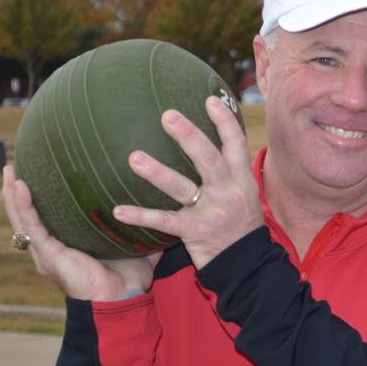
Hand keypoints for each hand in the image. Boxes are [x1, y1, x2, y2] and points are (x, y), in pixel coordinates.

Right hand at [3, 165, 157, 300]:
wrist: (124, 301)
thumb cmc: (129, 278)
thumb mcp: (136, 245)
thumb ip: (143, 227)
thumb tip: (162, 205)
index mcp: (67, 244)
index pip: (47, 216)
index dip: (40, 197)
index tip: (38, 170)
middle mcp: (51, 247)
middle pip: (28, 214)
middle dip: (18, 190)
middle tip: (13, 164)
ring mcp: (47, 252)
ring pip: (22, 218)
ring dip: (13, 193)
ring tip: (8, 169)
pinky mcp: (49, 255)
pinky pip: (32, 227)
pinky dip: (24, 206)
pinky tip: (20, 187)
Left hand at [112, 96, 263, 269]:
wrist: (248, 266)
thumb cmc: (241, 226)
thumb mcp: (244, 195)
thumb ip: (229, 171)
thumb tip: (207, 142)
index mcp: (242, 180)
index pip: (236, 145)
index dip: (224, 122)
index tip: (208, 100)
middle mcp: (229, 193)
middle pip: (209, 159)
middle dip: (189, 136)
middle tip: (168, 116)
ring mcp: (212, 213)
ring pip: (183, 188)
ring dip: (157, 172)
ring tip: (134, 158)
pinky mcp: (195, 232)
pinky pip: (164, 222)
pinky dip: (140, 216)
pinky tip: (118, 210)